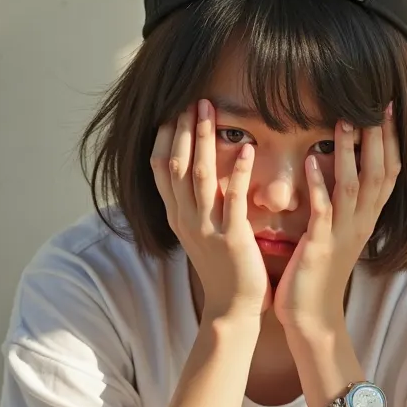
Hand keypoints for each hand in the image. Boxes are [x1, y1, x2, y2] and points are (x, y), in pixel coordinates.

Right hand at [150, 100, 272, 321]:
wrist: (233, 308)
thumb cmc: (223, 268)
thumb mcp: (201, 232)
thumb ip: (197, 203)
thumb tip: (197, 171)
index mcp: (177, 215)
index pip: (160, 168)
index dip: (164, 136)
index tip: (172, 109)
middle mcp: (185, 218)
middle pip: (174, 164)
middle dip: (182, 128)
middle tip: (191, 98)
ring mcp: (205, 228)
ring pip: (197, 174)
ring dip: (203, 139)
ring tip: (209, 109)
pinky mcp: (230, 238)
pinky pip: (231, 198)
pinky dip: (237, 171)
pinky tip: (246, 148)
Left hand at [273, 103, 400, 332]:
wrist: (312, 318)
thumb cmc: (319, 273)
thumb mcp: (338, 233)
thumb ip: (342, 204)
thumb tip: (340, 169)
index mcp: (366, 219)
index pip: (388, 173)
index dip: (391, 141)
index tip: (389, 109)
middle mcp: (360, 223)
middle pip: (379, 173)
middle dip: (379, 138)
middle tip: (378, 104)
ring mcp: (342, 235)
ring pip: (353, 187)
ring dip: (348, 153)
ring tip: (345, 121)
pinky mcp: (319, 247)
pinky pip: (323, 212)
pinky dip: (319, 186)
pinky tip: (311, 163)